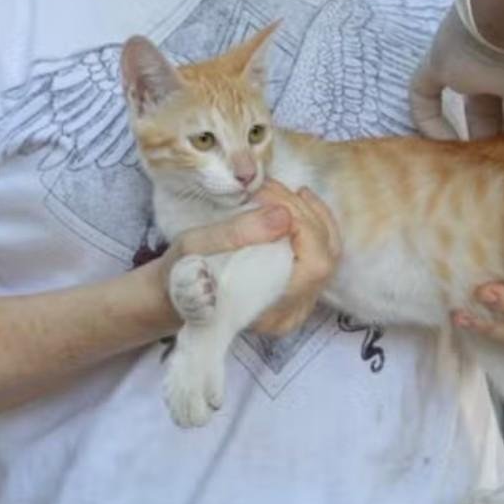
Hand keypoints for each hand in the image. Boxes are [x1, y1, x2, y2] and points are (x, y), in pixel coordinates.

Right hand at [155, 183, 339, 335]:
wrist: (173, 292)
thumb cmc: (179, 273)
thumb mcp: (197, 246)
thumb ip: (240, 232)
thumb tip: (285, 215)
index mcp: (269, 311)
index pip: (314, 264)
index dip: (303, 224)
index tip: (272, 197)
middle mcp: (291, 313)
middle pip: (327, 257)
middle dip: (307, 215)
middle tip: (274, 190)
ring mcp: (299, 305)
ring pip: (330, 255)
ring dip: (314, 217)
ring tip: (289, 193)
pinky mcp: (298, 291)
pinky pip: (321, 256)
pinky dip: (314, 227)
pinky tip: (296, 206)